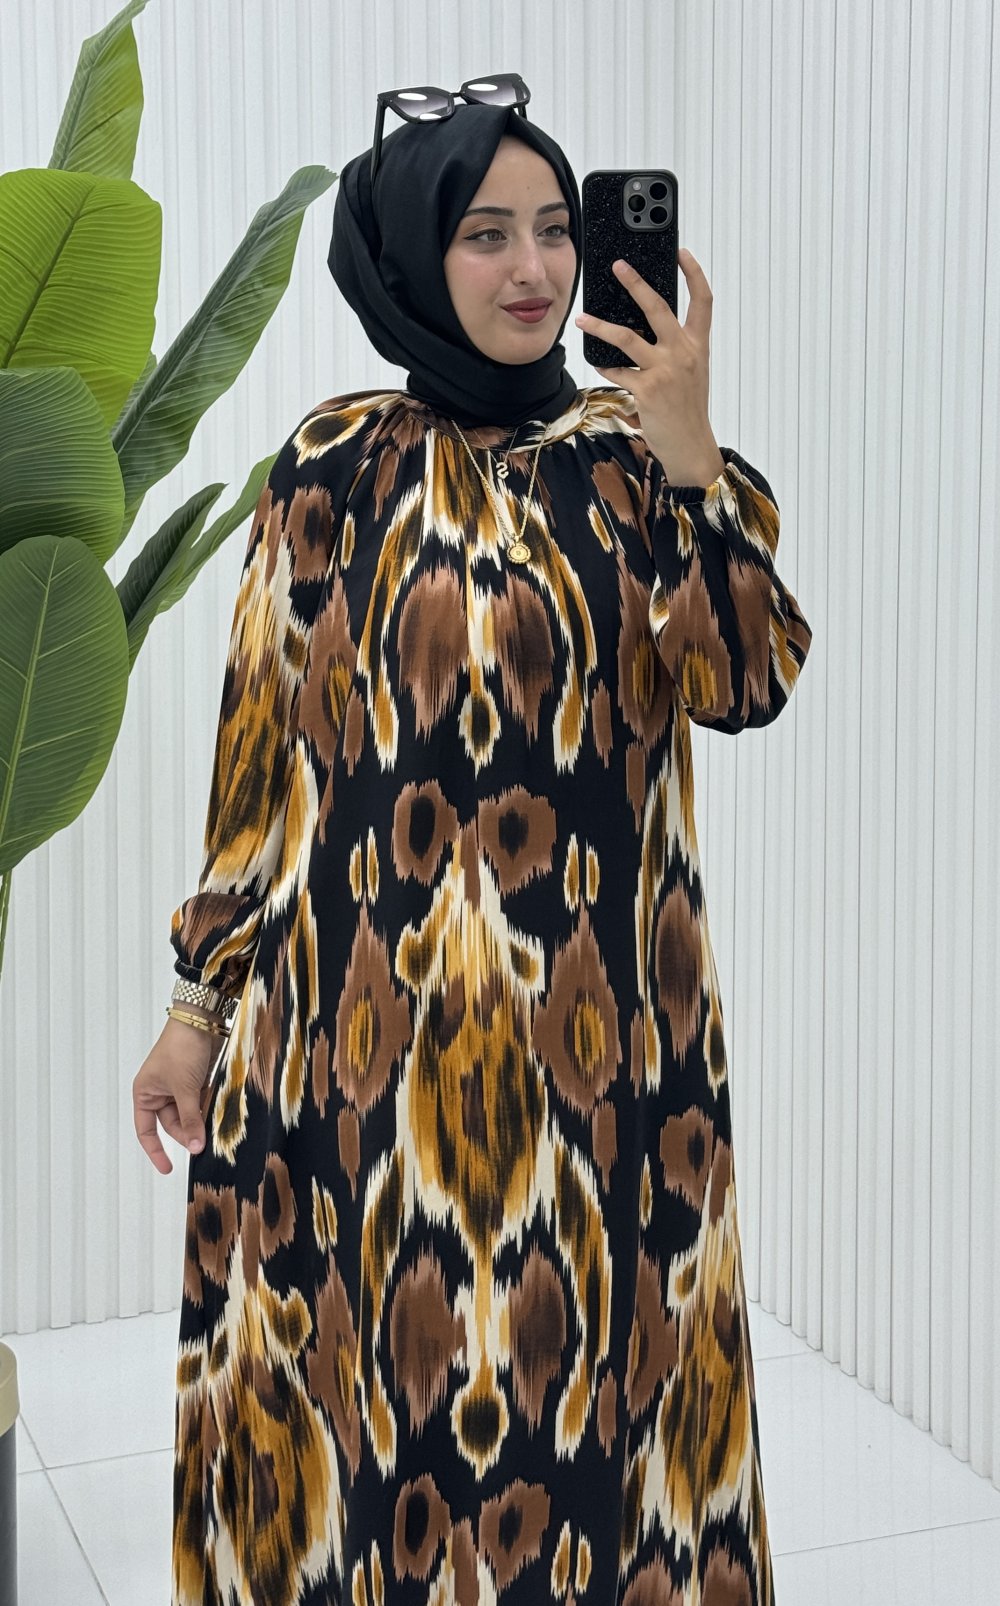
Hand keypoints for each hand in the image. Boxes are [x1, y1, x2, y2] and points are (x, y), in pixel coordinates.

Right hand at [132, 1019, 220, 1173]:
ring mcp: (178, 1087)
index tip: (167, 1168)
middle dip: (187, 1134)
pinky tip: (216, 1116)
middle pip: (172, 1124)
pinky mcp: (195, 1081)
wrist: (201, 1021)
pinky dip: (207, 1110)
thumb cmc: (181, 1049)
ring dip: (199, 1122)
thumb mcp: (184, 1089)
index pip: (146, 1131)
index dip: (156, 1151)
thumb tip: (195, 1147)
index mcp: (144, 1093)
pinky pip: (200, 1104)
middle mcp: (158, 1092)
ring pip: (189, 1115)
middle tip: (202, 1144)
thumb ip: (190, 1120)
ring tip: (212, 1130)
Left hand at [576, 248, 725, 486]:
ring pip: (627, 337)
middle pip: (658, 307)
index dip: (694, 273)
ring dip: (600, 326)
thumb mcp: (691, 373)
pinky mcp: (648, 389)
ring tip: (582, 318)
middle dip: (636, 283)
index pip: (703, 301)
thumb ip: (675, 349)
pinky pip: (618, 370)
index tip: (681, 252)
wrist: (691, 445)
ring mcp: (665, 370)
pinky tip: (596, 360)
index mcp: (698, 345)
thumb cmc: (687, 409)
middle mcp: (683, 353)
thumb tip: (645, 330)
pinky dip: (604, 364)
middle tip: (619, 266)